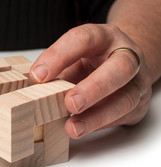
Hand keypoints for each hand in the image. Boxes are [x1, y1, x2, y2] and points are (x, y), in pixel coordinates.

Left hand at [30, 24, 151, 138]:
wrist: (123, 65)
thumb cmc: (91, 61)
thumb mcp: (73, 57)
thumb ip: (56, 69)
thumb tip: (28, 85)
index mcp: (104, 37)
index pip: (83, 39)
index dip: (59, 56)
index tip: (38, 75)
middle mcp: (125, 55)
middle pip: (118, 68)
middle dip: (93, 88)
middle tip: (70, 103)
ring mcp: (136, 81)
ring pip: (125, 99)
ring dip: (97, 116)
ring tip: (73, 127)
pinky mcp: (138, 104)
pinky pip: (123, 116)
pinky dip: (100, 124)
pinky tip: (83, 128)